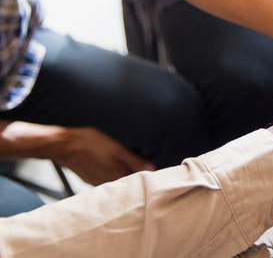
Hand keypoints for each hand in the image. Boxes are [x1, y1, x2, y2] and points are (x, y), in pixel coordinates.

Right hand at [1, 122, 154, 185]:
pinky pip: (106, 179)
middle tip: (142, 165)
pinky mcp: (91, 180)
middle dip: (136, 176)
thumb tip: (151, 169)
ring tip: (126, 164)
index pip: (139, 181)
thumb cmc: (88, 144)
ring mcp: (98, 183)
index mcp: (116, 178)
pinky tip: (111, 165)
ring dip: (123, 174)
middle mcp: (107, 184)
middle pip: (128, 183)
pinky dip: (112, 174)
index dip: (147, 175)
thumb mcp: (116, 149)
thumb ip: (134, 161)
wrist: (62, 145)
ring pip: (117, 181)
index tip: (154, 170)